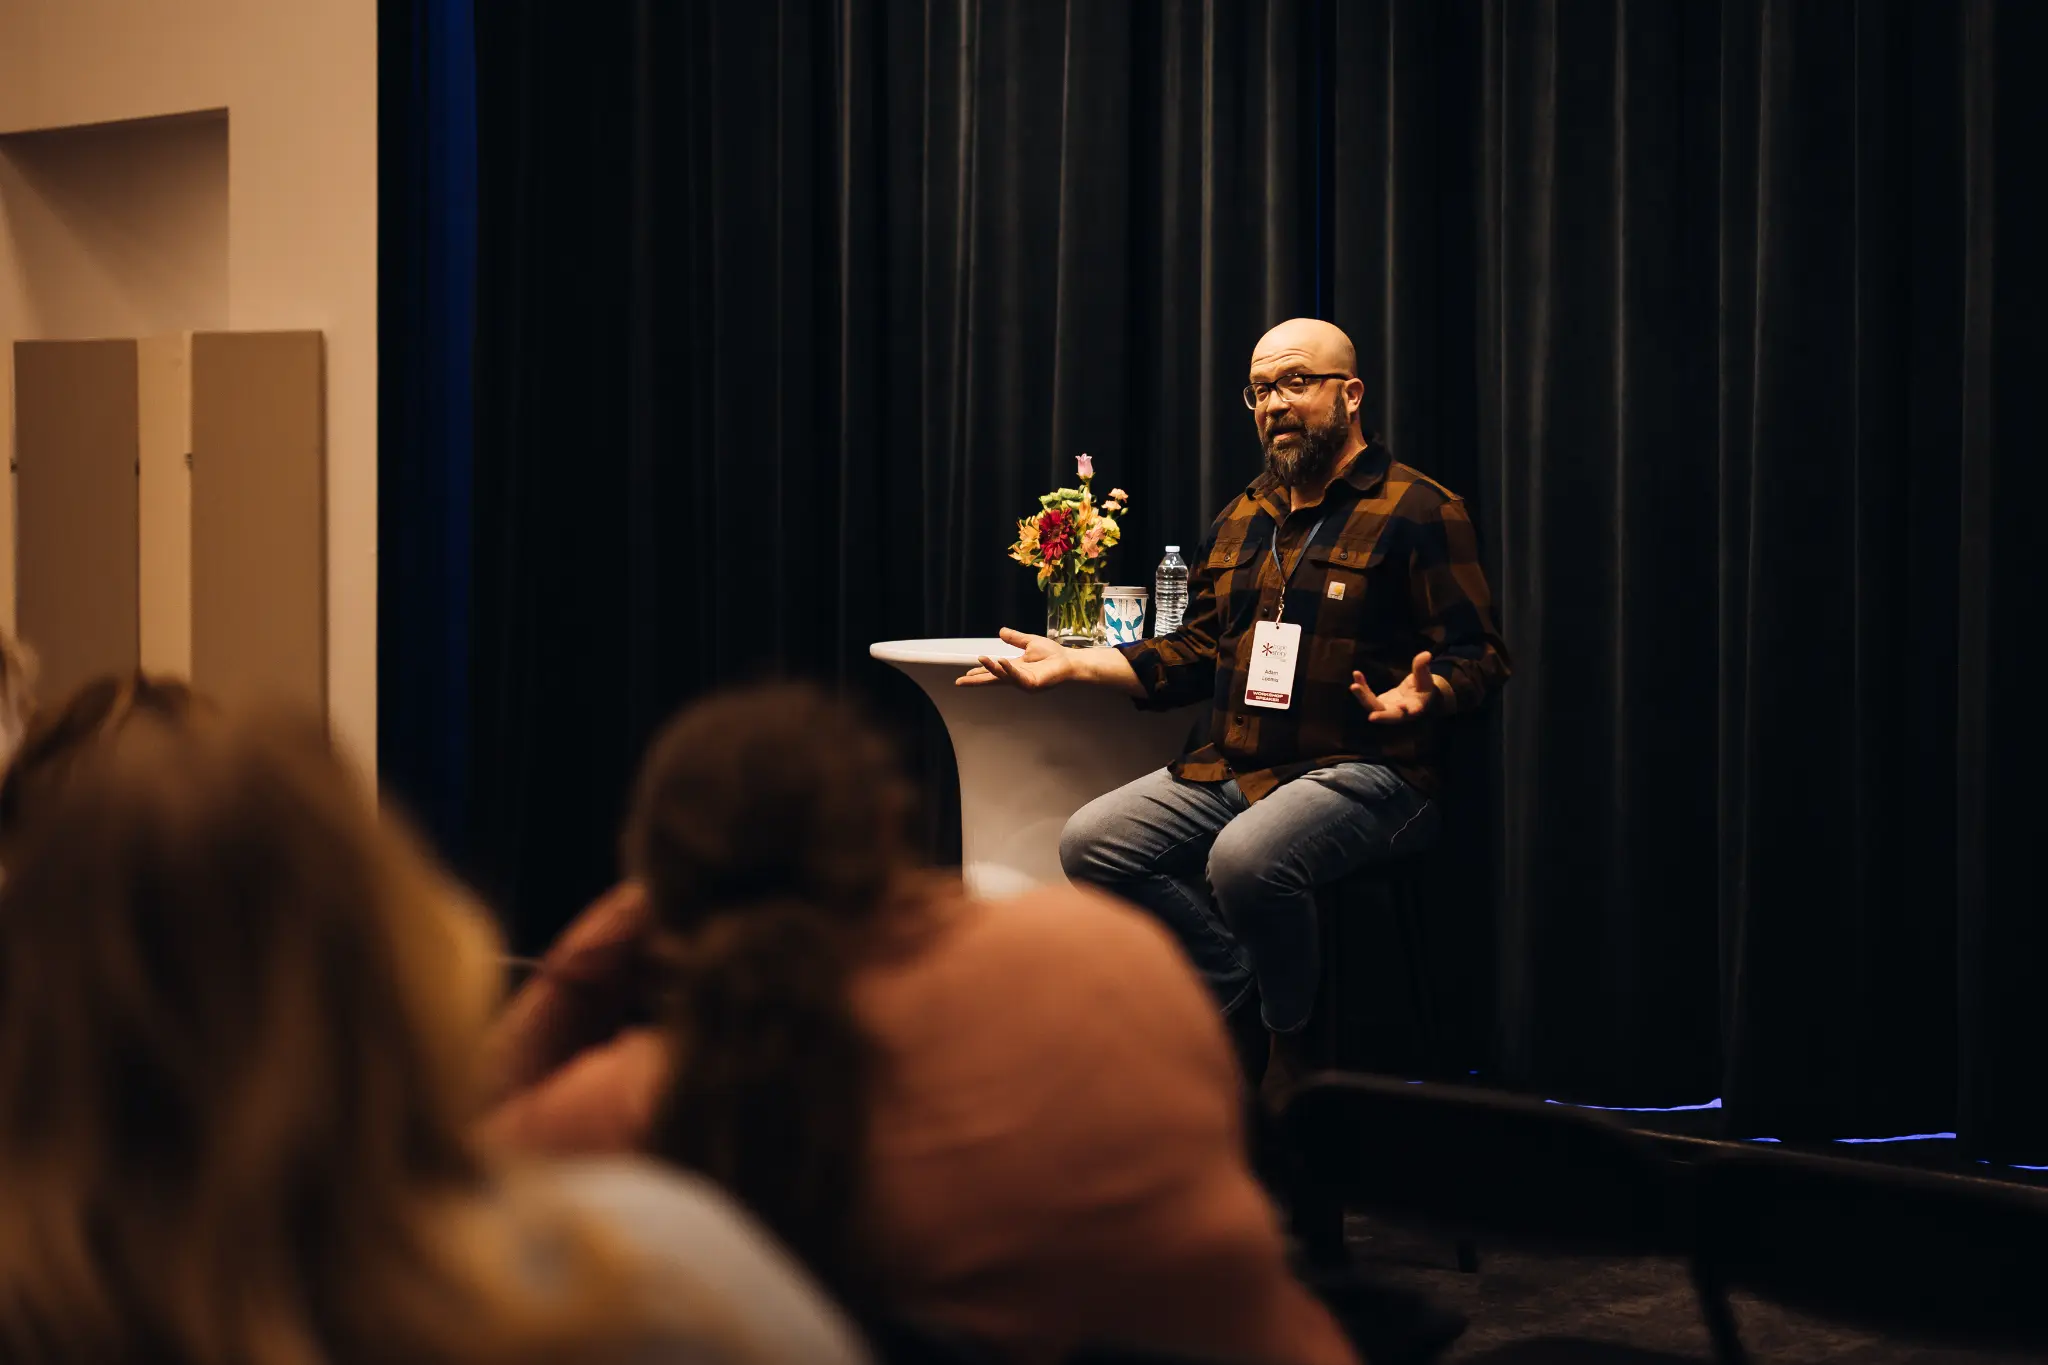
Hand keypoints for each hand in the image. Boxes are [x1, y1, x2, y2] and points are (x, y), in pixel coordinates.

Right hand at [956, 627, 1071, 690]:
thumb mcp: (1029, 642)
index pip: (994, 672)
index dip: (980, 673)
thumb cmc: (1053, 654)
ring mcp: (1023, 682)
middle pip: (992, 680)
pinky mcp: (1032, 684)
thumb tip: (1000, 632)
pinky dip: (1008, 669)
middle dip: (976, 681)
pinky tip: (1000, 661)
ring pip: (1002, 677)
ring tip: (980, 659)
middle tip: (960, 682)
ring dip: (991, 669)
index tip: (966, 675)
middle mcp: (1016, 677)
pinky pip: (1016, 676)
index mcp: (1015, 668)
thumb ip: (1015, 639)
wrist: (1069, 660)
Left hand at [1352, 652, 1438, 723]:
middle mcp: (1400, 713)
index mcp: (1415, 707)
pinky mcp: (1378, 704)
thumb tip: (1426, 654)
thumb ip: (1422, 667)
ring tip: (1354, 686)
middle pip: (1389, 716)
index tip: (1404, 707)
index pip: (1413, 710)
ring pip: (1373, 707)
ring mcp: (1387, 710)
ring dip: (1363, 698)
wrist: (1415, 698)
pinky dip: (1361, 687)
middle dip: (1381, 716)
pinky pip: (1367, 697)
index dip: (1409, 710)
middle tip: (1372, 717)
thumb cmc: (1423, 687)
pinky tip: (1356, 674)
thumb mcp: (1425, 677)